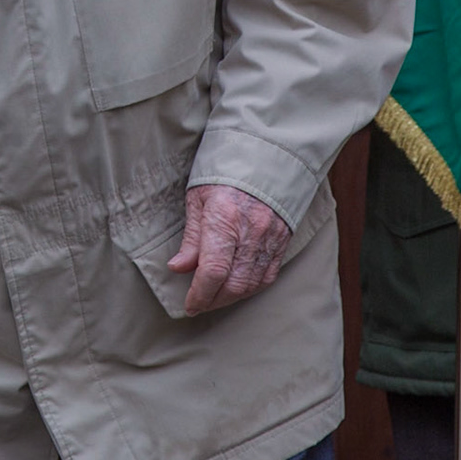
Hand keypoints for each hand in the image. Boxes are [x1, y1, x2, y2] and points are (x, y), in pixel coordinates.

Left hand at [166, 184, 292, 314]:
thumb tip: (178, 268)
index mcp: (225, 217)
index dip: (199, 294)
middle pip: (234, 285)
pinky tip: (236, 287)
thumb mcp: (198, 198)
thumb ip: (192, 237)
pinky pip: (268, 276)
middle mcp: (251, 231)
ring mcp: (271, 238)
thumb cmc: (224, 173)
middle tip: (199, 302)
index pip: (213, 271)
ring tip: (214, 297)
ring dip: (231, 297)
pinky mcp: (283, 240)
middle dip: (213, 300)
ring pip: (252, 284)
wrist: (265, 155)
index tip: (189, 305)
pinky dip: (250, 287)